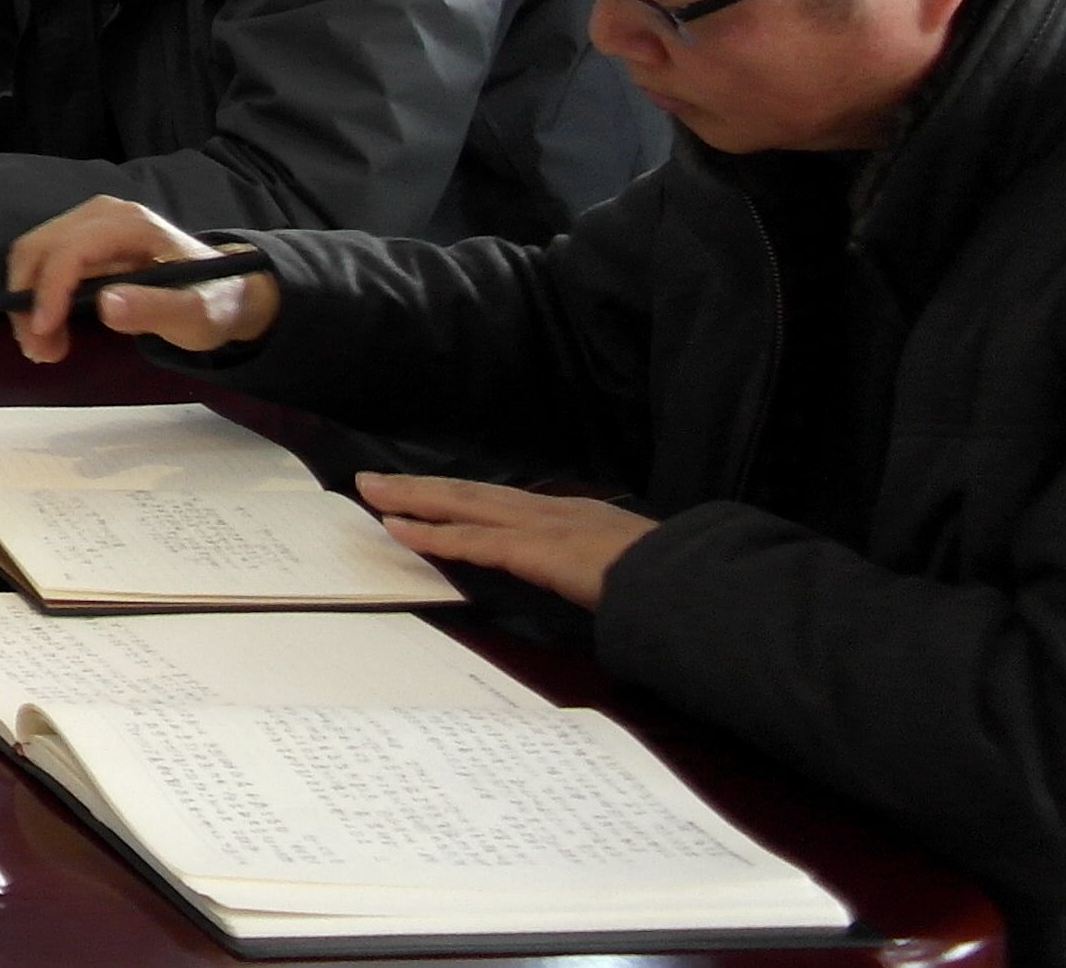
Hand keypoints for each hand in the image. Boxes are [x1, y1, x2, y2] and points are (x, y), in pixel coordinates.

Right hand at [4, 197, 284, 361]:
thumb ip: (156, 309)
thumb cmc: (214, 302)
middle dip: (28, 300)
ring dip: (27, 302)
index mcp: (132, 225)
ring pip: (33, 255)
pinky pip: (43, 262)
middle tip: (39, 350)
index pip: (72, 249)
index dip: (50, 290)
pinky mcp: (81, 240)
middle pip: (40, 247)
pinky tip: (50, 328)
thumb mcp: (197, 315)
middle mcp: (102, 215)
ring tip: (45, 348)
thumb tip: (105, 305)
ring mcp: (88, 224)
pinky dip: (35, 296)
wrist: (227, 290)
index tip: (44, 334)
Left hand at [356, 475, 657, 607]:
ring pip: (463, 505)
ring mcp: (543, 526)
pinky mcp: (536, 549)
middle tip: (374, 481)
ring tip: (371, 492)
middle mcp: (553, 511)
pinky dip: (434, 535)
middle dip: (421, 488)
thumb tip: (598, 584)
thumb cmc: (671, 581)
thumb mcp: (630, 569)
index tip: (429, 495)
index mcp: (575, 516)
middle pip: (472, 493)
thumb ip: (602, 572)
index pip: (503, 503)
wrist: (695, 583)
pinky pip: (474, 541)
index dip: (461, 498)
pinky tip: (400, 530)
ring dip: (414, 499)